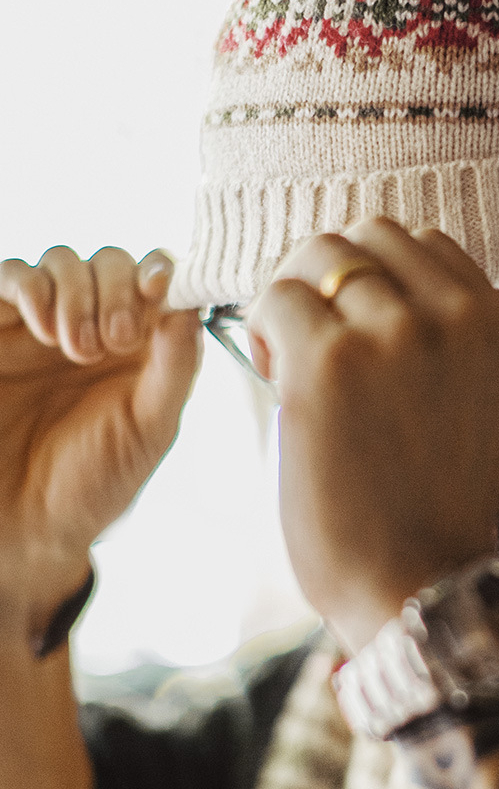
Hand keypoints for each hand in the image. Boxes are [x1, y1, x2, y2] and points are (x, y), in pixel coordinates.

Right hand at [0, 247, 201, 650]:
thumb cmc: (95, 482)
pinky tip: (46, 332)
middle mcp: (97, 326)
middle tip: (116, 339)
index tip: (161, 287)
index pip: (160, 279)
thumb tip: (191, 304)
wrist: (23, 527)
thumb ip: (176, 365)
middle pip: (113, 261)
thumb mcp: (152, 427)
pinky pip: (11, 274)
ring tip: (78, 349)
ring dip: (79, 291)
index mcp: (145, 346)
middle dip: (119, 288)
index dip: (164, 271)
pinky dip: (31, 288)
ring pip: (64, 260)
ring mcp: (45, 325)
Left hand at [247, 218, 498, 651]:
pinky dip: (265, 329)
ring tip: (292, 361)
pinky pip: (278, 300)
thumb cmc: (429, 497)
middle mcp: (458, 317)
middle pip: (370, 233)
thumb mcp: (470, 395)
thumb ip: (440, 330)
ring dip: (294, 300)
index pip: (424, 242)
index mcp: (498, 323)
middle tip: (314, 335)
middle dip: (330, 273)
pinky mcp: (332, 362)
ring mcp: (398, 333)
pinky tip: (275, 378)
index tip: (357, 322)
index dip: (377, 274)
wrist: (415, 581)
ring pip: (319, 256)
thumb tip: (362, 270)